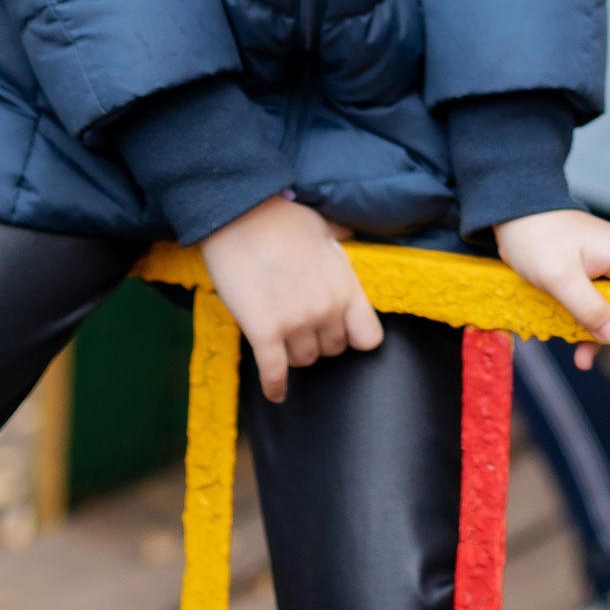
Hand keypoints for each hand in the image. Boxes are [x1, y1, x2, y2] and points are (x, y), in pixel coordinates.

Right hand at [200, 192, 382, 402]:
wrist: (240, 215)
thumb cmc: (282, 218)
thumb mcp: (326, 227)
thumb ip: (341, 242)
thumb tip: (349, 236)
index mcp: (346, 286)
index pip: (369, 338)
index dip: (355, 338)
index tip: (343, 334)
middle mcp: (327, 309)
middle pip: (332, 351)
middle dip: (319, 342)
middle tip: (303, 328)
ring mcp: (296, 322)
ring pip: (304, 361)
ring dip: (294, 354)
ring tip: (283, 342)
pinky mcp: (264, 331)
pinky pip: (274, 372)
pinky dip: (274, 386)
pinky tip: (275, 393)